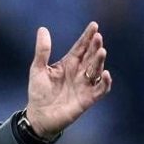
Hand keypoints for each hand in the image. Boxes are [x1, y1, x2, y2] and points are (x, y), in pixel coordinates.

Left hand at [24, 21, 111, 138]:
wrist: (38, 117)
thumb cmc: (38, 92)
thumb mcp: (38, 69)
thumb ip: (42, 51)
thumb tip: (42, 29)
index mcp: (69, 63)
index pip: (81, 47)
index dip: (87, 37)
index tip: (94, 25)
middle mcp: (79, 72)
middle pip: (91, 56)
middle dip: (95, 46)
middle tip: (98, 37)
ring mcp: (85, 85)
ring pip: (97, 70)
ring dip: (100, 61)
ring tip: (101, 51)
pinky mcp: (88, 99)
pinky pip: (101, 89)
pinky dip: (105, 82)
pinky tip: (105, 74)